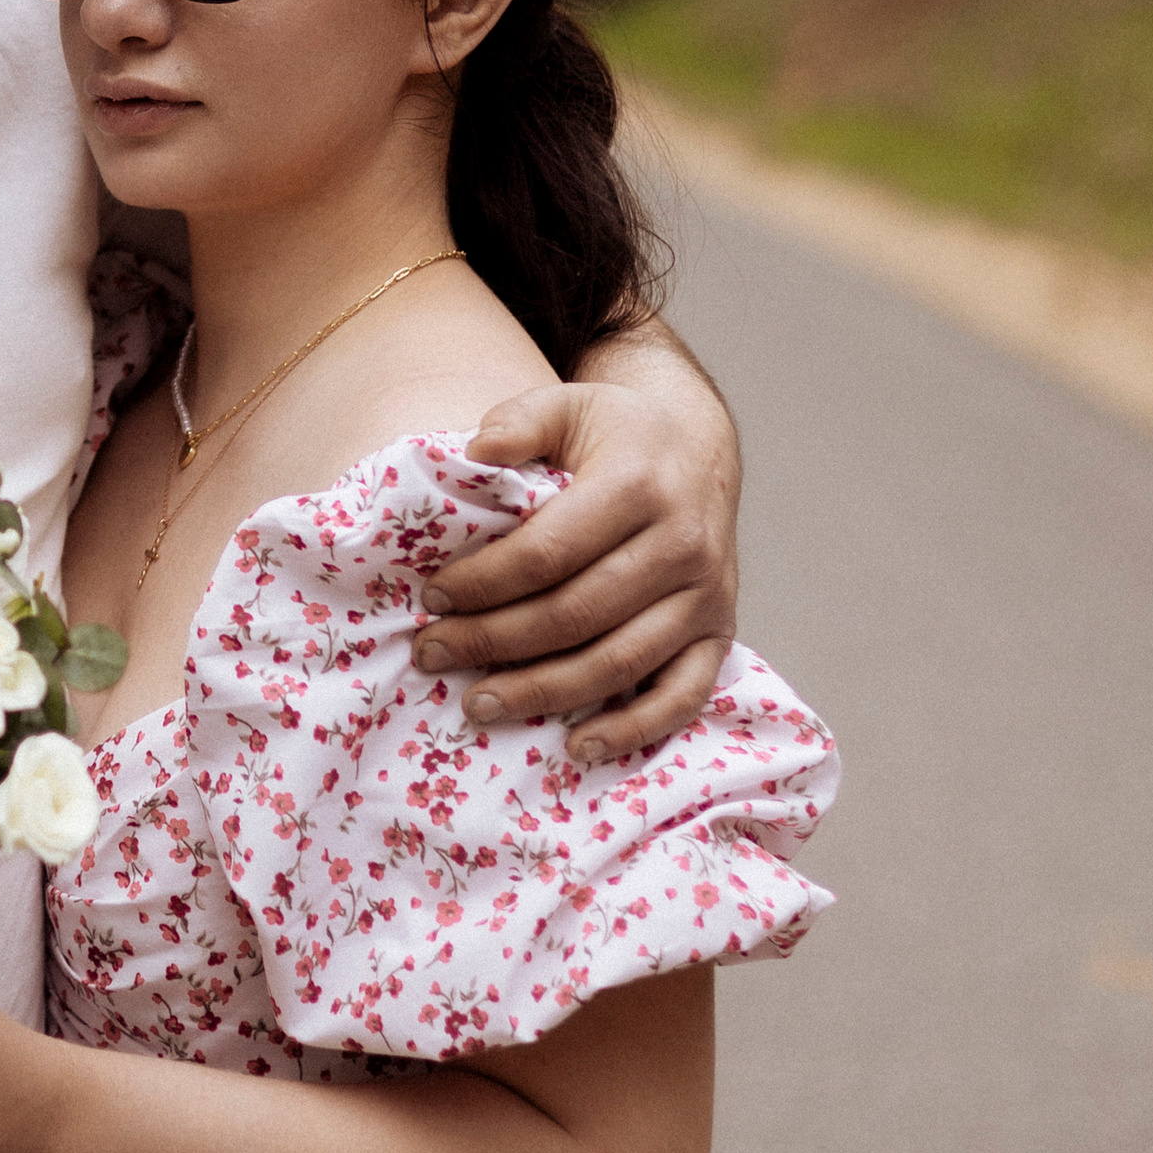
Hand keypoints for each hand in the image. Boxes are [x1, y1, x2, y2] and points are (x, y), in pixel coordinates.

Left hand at [417, 369, 738, 761]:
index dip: (484, 581)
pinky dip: (634, 729)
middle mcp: (680, 545)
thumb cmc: (616, 432)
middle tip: (432, 653)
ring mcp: (705, 596)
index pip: (547, 551)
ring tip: (477, 704)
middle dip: (493, 641)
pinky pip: (683, 696)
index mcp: (637, 486)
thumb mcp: (568, 406)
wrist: (698, 449)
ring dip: (543, 693)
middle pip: (575, 614)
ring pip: (619, 663)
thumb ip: (520, 420)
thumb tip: (475, 449)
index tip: (431, 595)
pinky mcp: (720, 632)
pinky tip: (578, 746)